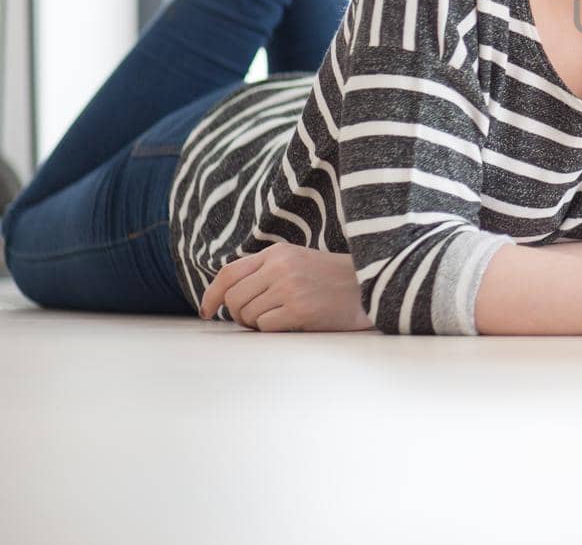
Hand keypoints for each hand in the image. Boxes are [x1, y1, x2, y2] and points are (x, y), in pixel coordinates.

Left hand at [200, 243, 372, 331]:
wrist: (374, 285)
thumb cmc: (335, 280)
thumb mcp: (299, 262)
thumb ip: (267, 270)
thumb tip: (228, 295)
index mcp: (278, 252)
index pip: (229, 273)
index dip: (211, 294)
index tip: (207, 310)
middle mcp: (280, 267)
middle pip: (234, 298)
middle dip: (238, 315)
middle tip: (256, 320)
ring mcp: (289, 287)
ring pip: (247, 315)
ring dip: (257, 324)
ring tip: (282, 319)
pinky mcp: (299, 309)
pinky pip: (265, 327)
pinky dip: (273, 330)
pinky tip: (293, 324)